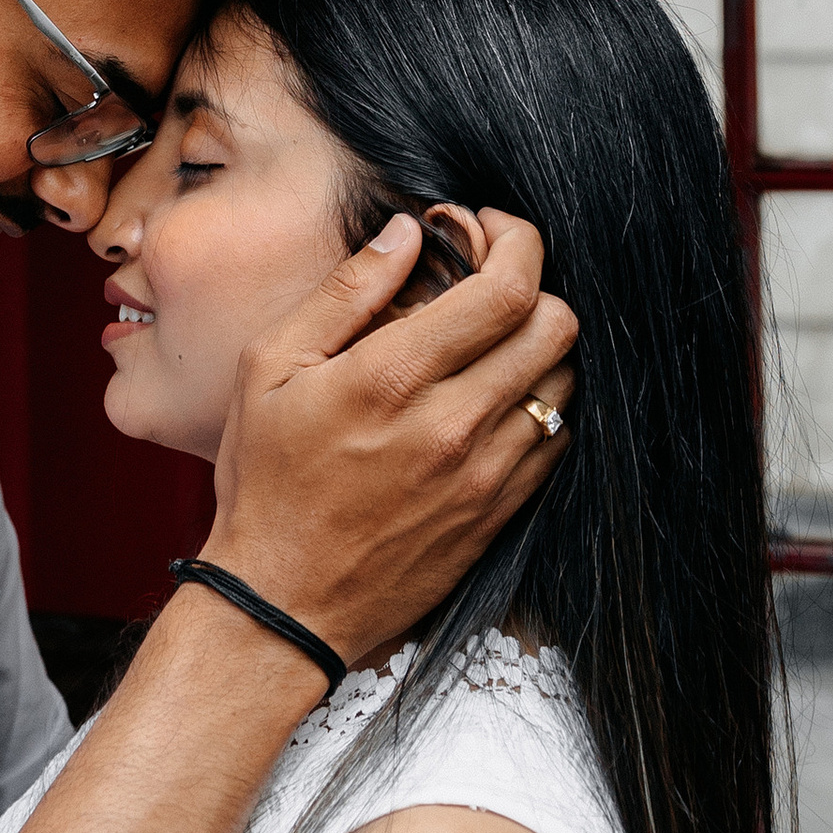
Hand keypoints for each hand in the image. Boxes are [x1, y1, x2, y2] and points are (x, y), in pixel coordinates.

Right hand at [206, 207, 577, 669]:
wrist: (283, 602)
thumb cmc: (267, 481)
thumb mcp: (271, 368)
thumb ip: (346, 292)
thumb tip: (406, 232)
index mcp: (395, 377)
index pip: (508, 288)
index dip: (515, 241)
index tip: (489, 229)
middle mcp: (456, 424)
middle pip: (557, 325)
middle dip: (533, 285)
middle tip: (491, 282)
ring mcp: (487, 473)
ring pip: (565, 379)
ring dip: (538, 344)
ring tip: (490, 341)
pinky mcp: (500, 512)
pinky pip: (557, 437)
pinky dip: (538, 402)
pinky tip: (490, 398)